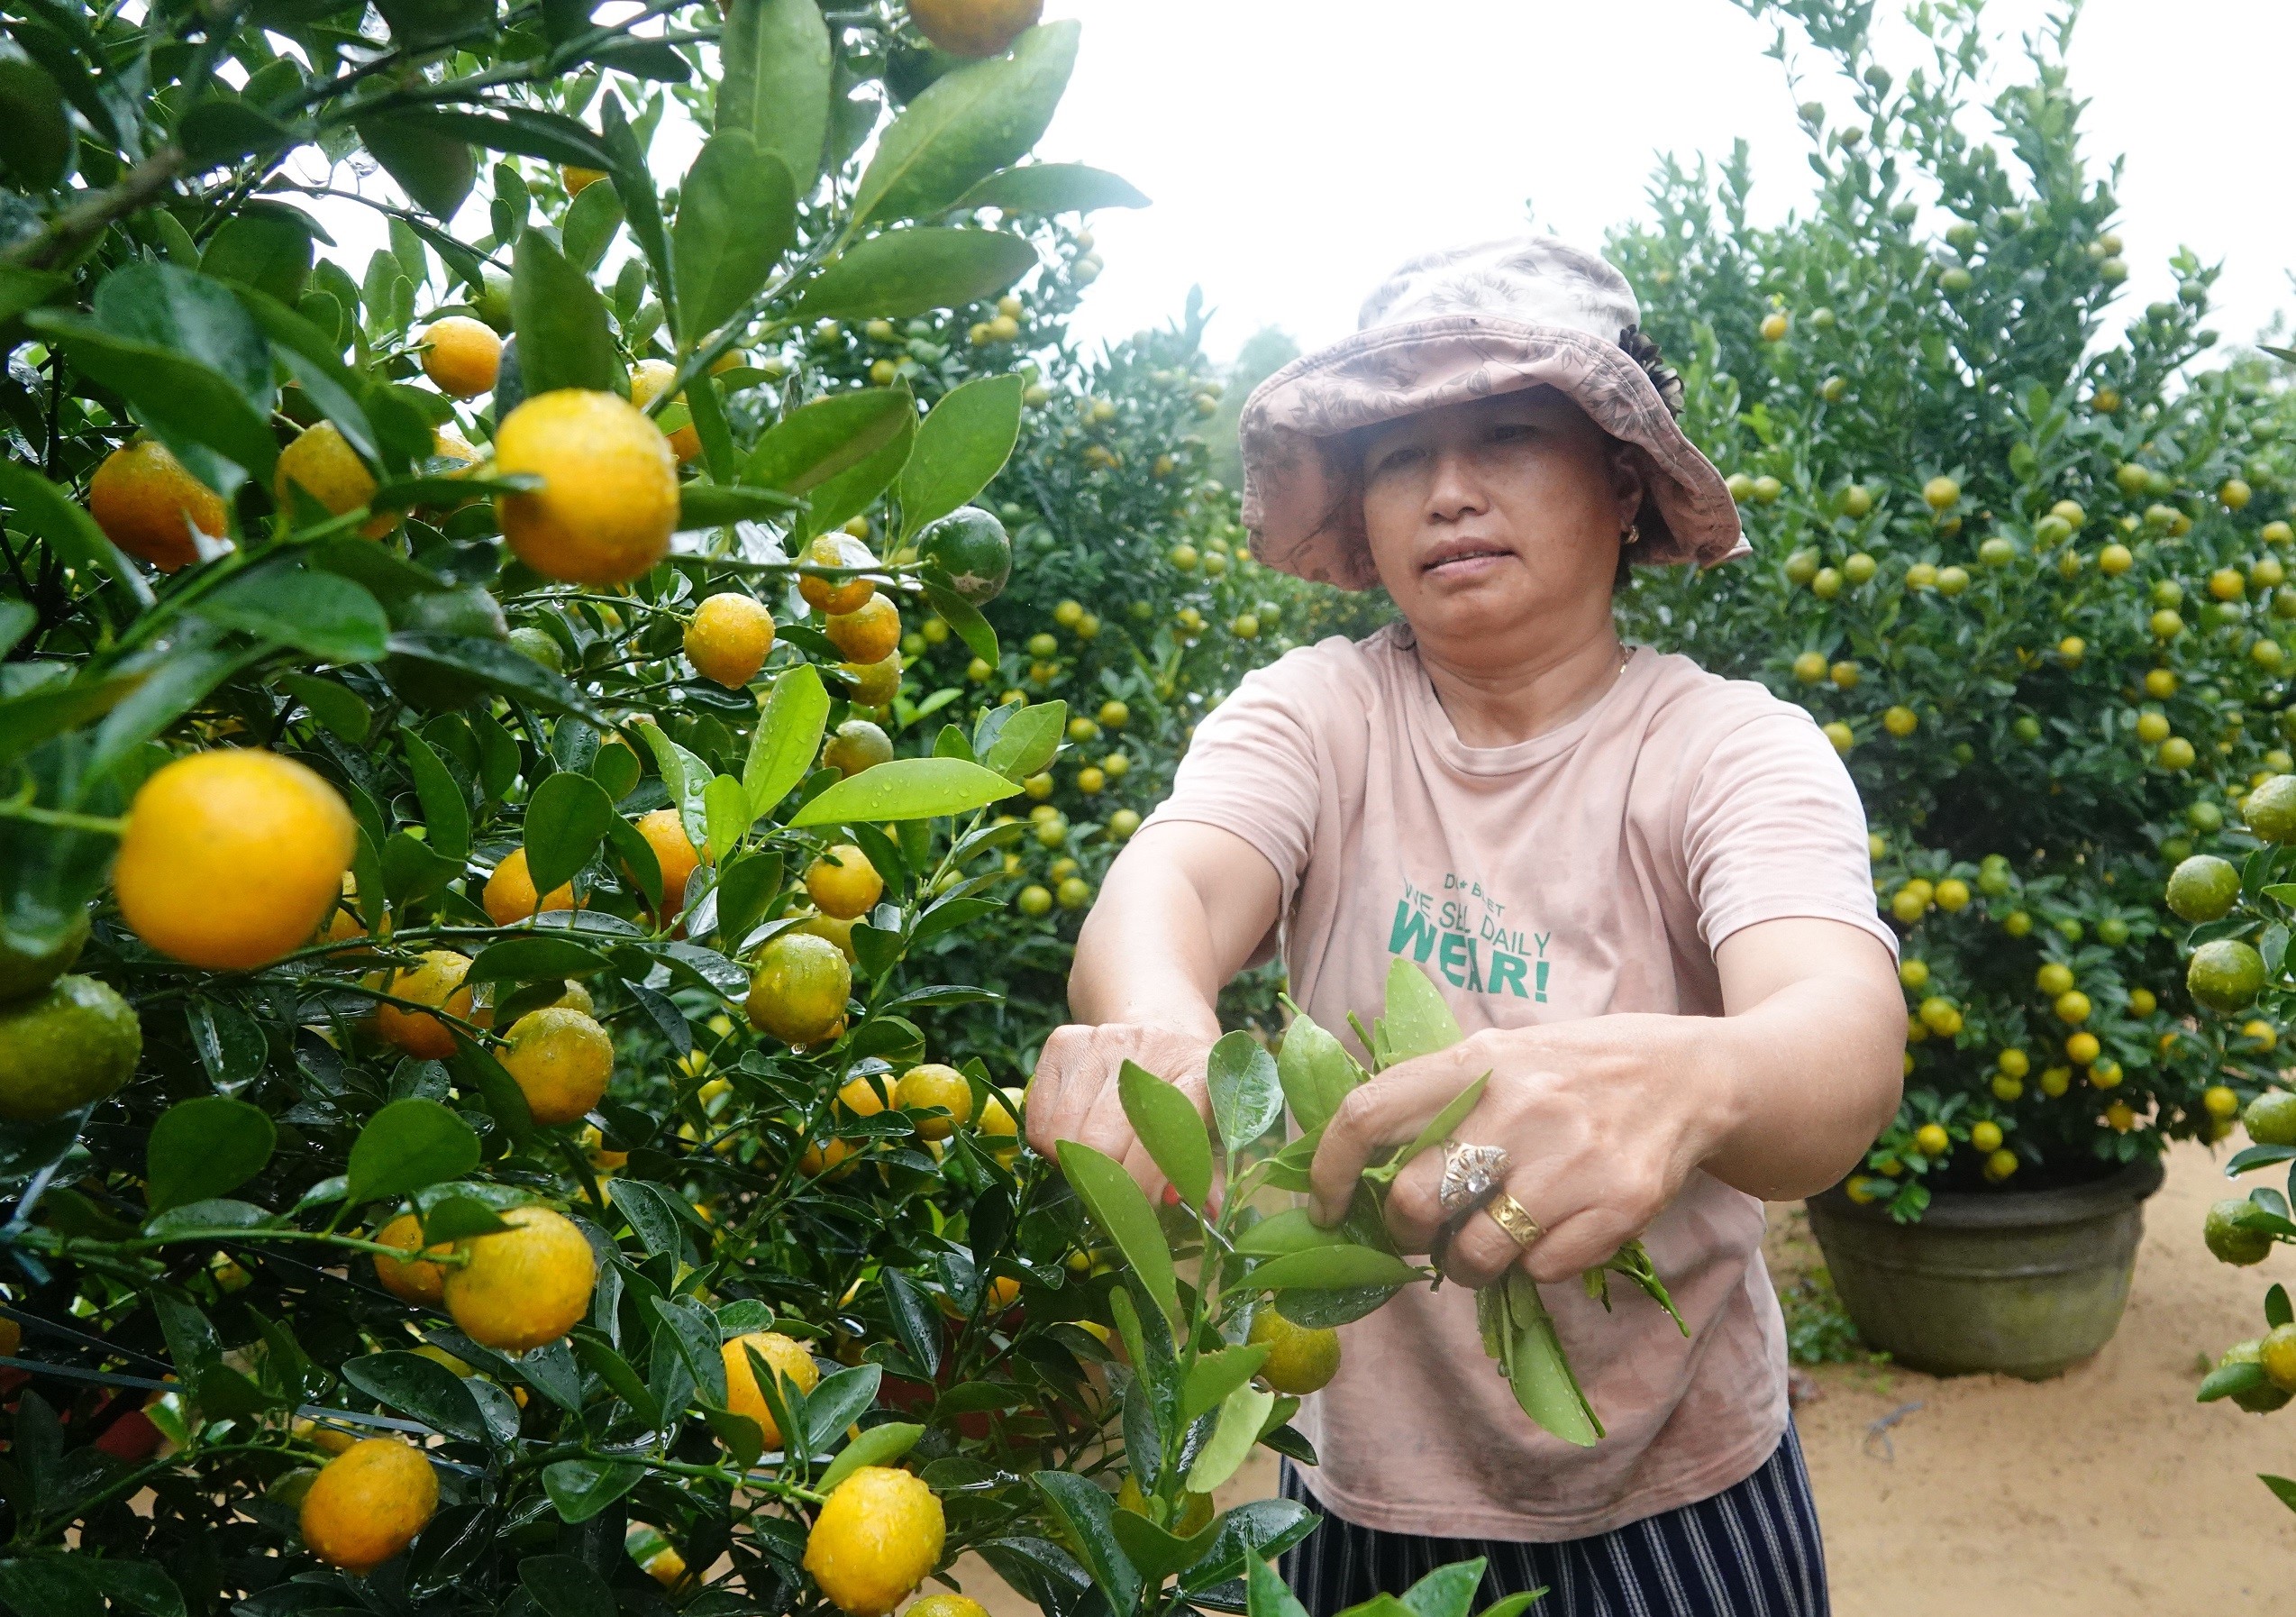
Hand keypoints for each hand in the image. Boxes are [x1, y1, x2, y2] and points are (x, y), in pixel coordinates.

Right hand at [1027, 1022, 1215, 1198]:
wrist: (1161, 1029)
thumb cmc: (1186, 1091)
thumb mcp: (1209, 1124)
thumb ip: (1207, 1169)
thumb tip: (1211, 1210)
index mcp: (1196, 1073)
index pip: (1161, 1139)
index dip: (1148, 1184)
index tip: (1145, 1204)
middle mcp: (1148, 1049)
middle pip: (1100, 1144)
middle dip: (1105, 1180)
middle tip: (1116, 1185)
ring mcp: (1101, 1042)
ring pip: (1061, 1136)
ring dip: (1073, 1164)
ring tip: (1094, 1160)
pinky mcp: (1065, 1042)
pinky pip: (1037, 1119)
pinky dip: (1048, 1145)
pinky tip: (1073, 1136)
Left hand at [1307, 1015, 1731, 1287]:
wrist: (1689, 1075)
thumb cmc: (1571, 1071)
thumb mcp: (1500, 1056)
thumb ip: (1437, 1098)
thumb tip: (1356, 1166)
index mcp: (1475, 1062)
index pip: (1369, 1114)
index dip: (1330, 1170)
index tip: (1327, 1207)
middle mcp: (1519, 1106)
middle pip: (1417, 1200)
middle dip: (1407, 1231)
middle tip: (1423, 1230)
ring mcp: (1570, 1159)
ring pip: (1477, 1252)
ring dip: (1468, 1264)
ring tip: (1484, 1244)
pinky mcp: (1616, 1205)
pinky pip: (1541, 1269)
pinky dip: (1532, 1267)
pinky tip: (1546, 1234)